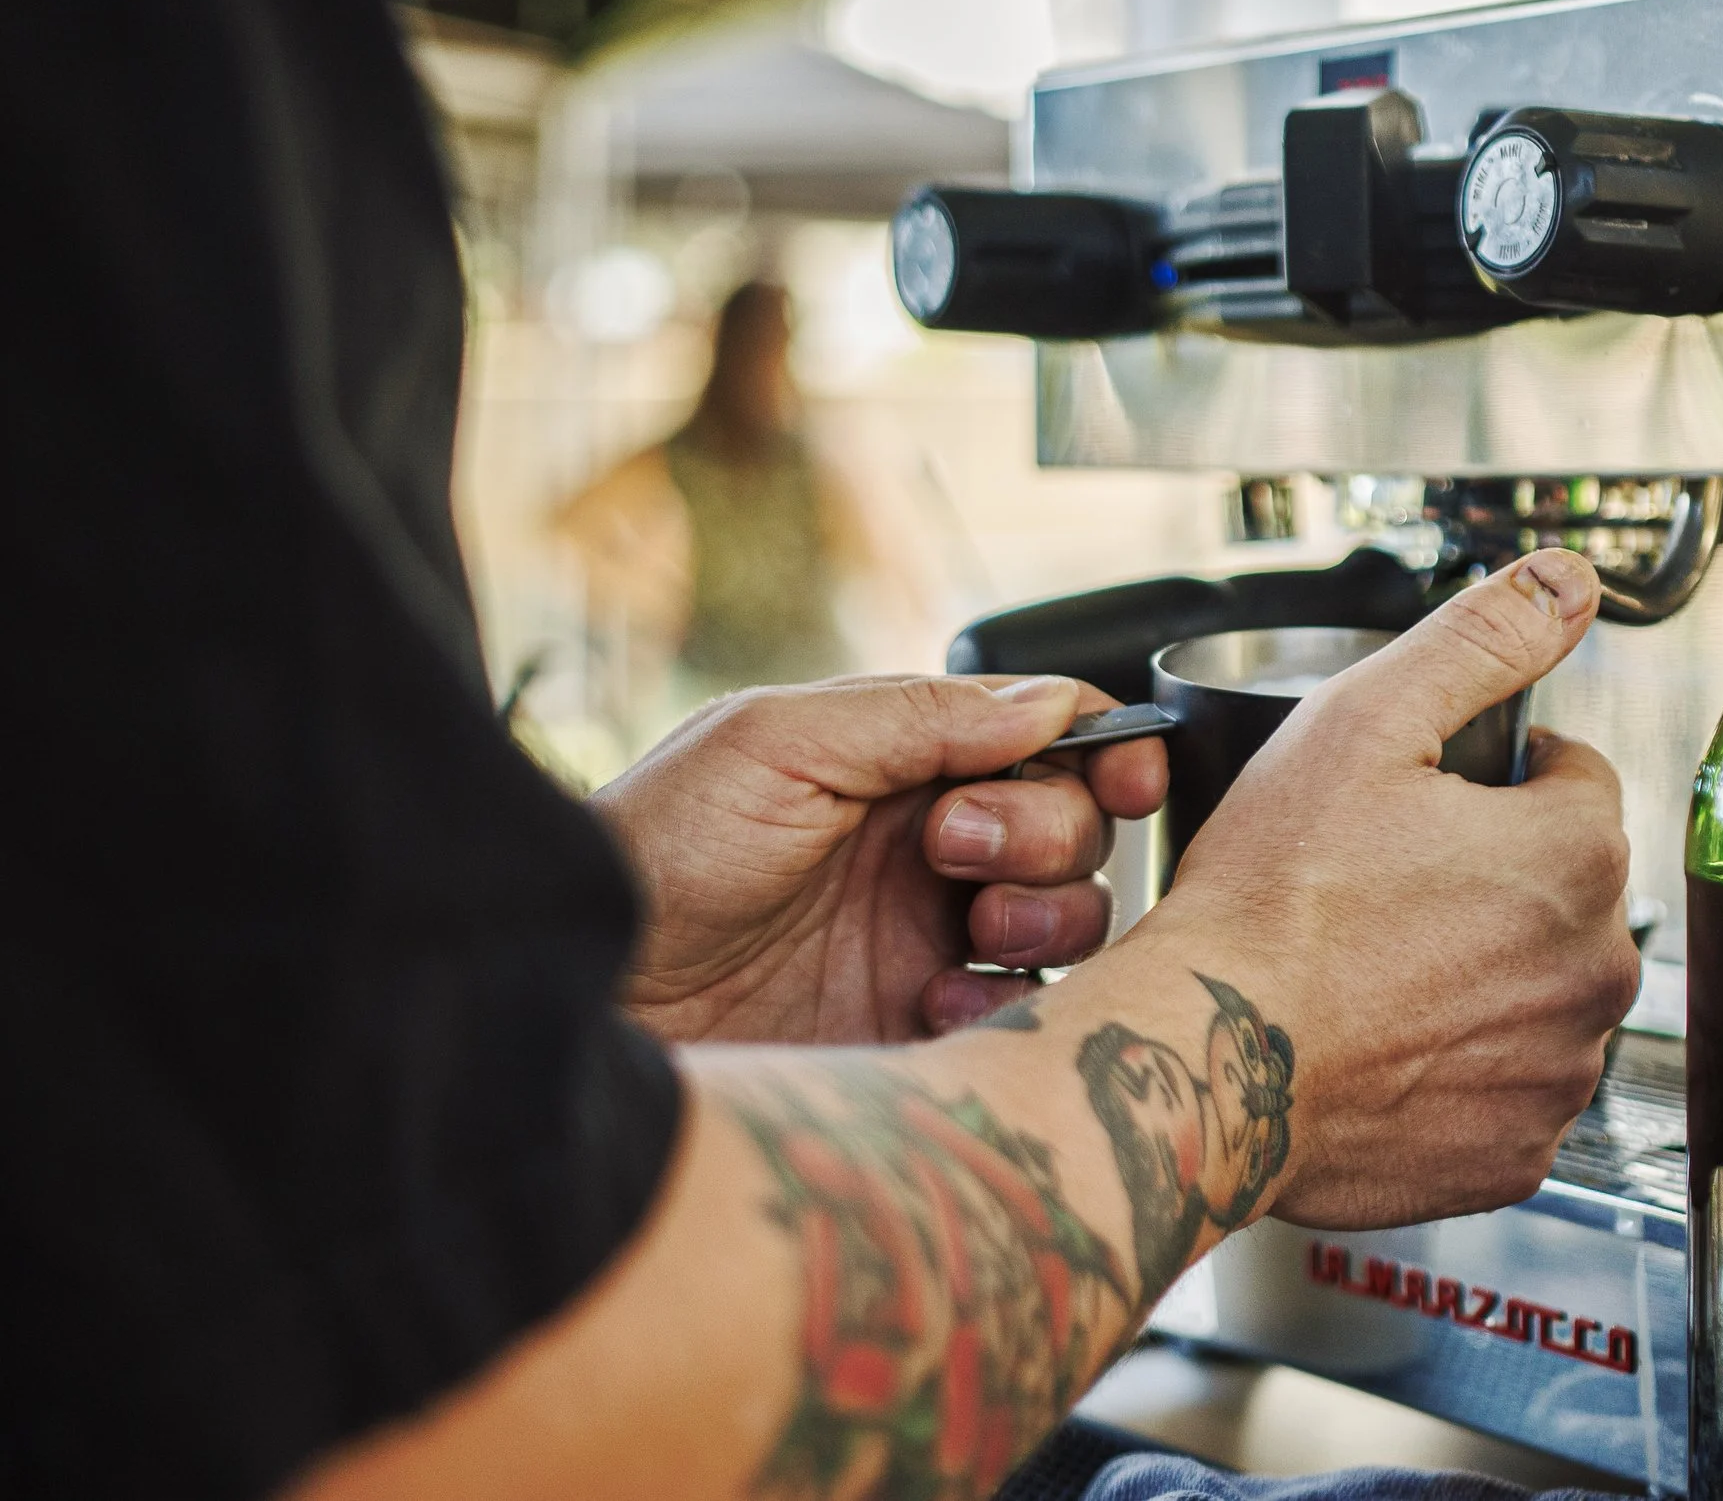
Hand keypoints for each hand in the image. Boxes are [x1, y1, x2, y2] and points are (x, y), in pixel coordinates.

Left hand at [588, 674, 1165, 1043]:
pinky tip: (932, 1004)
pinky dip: (1001, 1006)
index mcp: (898, 760)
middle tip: (955, 849)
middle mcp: (926, 846)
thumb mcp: (777, 745)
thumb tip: (1048, 703)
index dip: (1100, 748)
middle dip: (1046, 831)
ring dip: (1046, 916)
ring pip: (1070, 917)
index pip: (1041, 735)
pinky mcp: (918, 1026)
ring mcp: (927, 937)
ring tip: (972, 933)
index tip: (1123, 776)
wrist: (591, 996)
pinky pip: (1019, 1014)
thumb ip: (918, 716)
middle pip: (1074, 825)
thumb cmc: (655, 851)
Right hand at [1134, 548, 1638, 1229]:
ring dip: (1481, 977)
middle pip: (1561, 893)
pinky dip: (1459, 1071)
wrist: (1208, 1059)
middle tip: (1381, 891)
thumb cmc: (1273, 900)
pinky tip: (1384, 1047)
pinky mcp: (1517, 1154)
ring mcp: (1561, 1070)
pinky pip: (1507, 1090)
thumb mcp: (1367, 723)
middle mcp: (1597, 968)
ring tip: (1375, 971)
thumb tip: (1567, 580)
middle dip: (1491, 882)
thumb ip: (1480, 640)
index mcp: (1577, 853)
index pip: (1573, 783)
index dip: (1493, 782)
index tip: (1417, 809)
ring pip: (1539, 993)